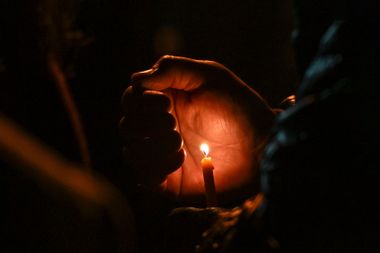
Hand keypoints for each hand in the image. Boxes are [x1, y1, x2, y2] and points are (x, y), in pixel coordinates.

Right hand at [120, 55, 274, 202]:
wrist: (261, 146)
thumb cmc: (239, 107)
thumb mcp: (210, 76)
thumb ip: (173, 69)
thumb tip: (136, 79)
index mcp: (166, 100)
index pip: (131, 100)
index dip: (139, 102)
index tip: (166, 104)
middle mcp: (160, 127)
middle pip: (127, 126)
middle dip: (146, 125)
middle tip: (173, 124)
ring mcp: (164, 154)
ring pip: (131, 151)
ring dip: (152, 146)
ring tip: (179, 143)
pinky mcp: (171, 180)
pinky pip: (144, 177)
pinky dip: (156, 167)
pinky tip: (180, 160)